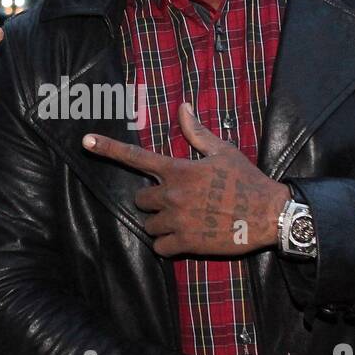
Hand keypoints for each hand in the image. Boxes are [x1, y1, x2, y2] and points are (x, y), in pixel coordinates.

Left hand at [82, 102, 290, 256]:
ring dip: (161, 223)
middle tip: (178, 201)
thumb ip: (196, 133)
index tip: (86, 140)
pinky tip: (184, 237)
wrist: (268, 214)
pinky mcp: (187, 243)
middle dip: (154, 201)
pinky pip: (159, 247)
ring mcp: (178, 220)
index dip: (108, 148)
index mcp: (178, 169)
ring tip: (185, 219)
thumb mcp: (222, 152)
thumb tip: (183, 107)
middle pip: (140, 199)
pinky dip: (167, 244)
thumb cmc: (247, 179)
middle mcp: (172, 194)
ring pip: (149, 225)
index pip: (136, 156)